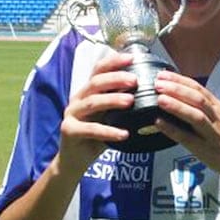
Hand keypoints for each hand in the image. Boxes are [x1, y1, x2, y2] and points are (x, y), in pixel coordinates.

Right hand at [58, 52, 136, 176]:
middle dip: (116, 79)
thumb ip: (121, 105)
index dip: (113, 62)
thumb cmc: (96, 136)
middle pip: (95, 83)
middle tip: (135, 81)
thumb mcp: (109, 117)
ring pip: (92, 103)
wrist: (74, 161)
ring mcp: (72, 114)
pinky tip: (124, 134)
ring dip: (112, 100)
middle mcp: (78, 99)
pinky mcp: (69, 130)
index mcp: (87, 92)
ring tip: (131, 102)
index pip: (98, 70)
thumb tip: (150, 95)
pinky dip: (108, 131)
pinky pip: (91, 129)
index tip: (132, 58)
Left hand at [153, 70, 219, 180]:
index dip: (180, 80)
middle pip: (197, 98)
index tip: (163, 74)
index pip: (198, 88)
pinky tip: (160, 123)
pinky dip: (173, 130)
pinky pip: (188, 138)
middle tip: (158, 82)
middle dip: (177, 89)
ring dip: (177, 106)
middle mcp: (216, 117)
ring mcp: (212, 134)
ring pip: (195, 115)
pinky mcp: (207, 150)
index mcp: (218, 107)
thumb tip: (179, 99)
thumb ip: (204, 109)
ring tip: (160, 99)